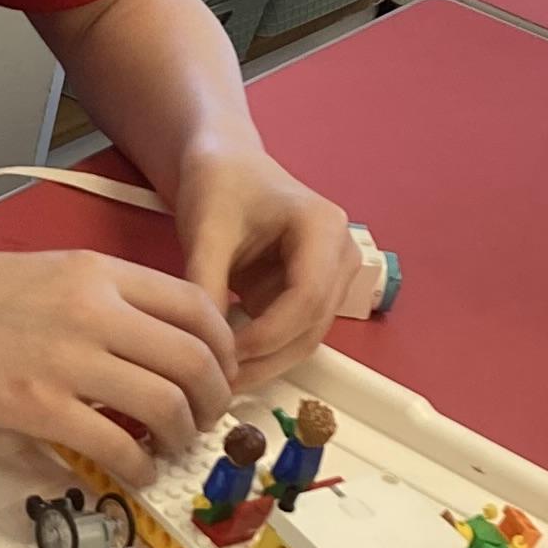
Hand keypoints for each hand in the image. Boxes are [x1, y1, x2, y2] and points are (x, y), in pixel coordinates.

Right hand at [0, 249, 235, 453]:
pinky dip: (141, 467)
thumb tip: (161, 345)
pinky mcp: (39, 409)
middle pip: (194, 359)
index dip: (224, 347)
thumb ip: (107, 300)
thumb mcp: (49, 273)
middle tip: (205, 420)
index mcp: (98, 272)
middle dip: (214, 399)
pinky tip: (136, 472)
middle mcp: (94, 311)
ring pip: (166, 405)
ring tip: (172, 448)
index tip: (221, 372)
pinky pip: (118, 446)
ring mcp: (68, 361)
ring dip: (183, 436)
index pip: (197, 306)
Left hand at [173, 142, 357, 372]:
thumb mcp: (206, 229)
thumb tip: (206, 345)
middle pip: (313, 325)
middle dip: (266, 358)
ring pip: (306, 339)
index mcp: (324, 227)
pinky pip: (295, 336)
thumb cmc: (219, 185)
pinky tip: (229, 364)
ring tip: (219, 378)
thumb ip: (206, 283)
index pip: (308, 296)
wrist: (227, 166)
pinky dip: (264, 355)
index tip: (224, 353)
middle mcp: (342, 256)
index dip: (268, 333)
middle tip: (218, 381)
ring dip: (266, 364)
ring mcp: (333, 279)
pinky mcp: (315, 296)